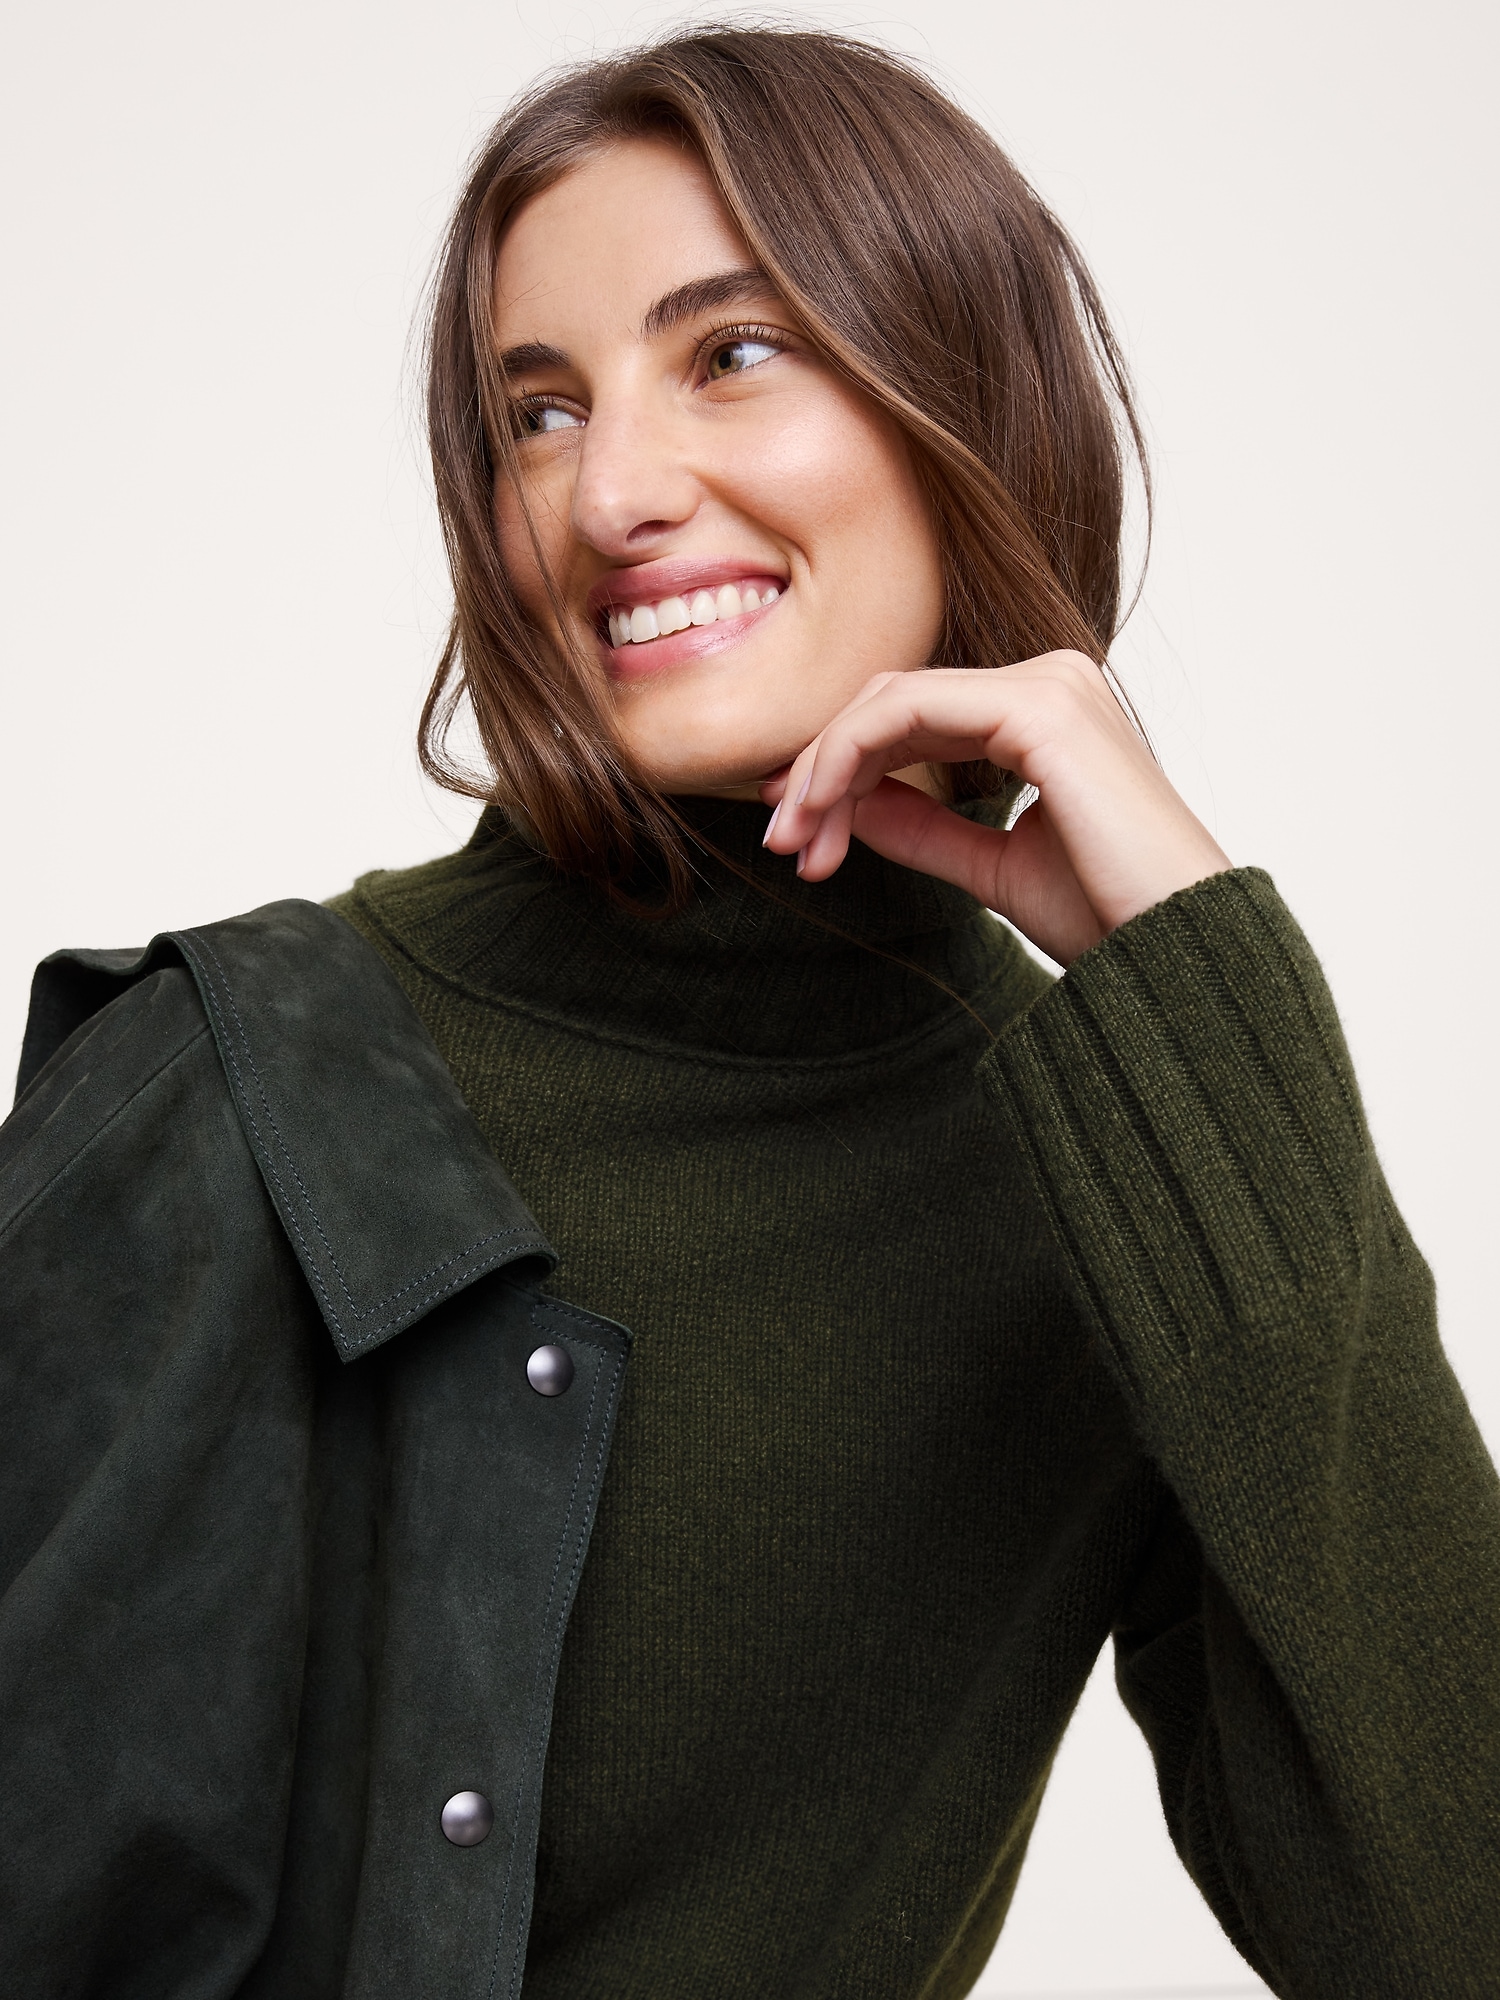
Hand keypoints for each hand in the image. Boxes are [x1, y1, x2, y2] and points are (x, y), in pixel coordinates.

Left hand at [760, 651, 1230, 965]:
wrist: (1176, 952)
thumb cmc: (1110, 917)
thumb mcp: (992, 867)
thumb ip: (924, 828)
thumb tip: (849, 806)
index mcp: (1047, 713)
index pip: (916, 718)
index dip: (840, 768)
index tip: (795, 832)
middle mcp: (1050, 681)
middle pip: (893, 702)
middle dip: (821, 771)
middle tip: (780, 841)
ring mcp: (1048, 685)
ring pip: (890, 701)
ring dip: (824, 769)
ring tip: (796, 842)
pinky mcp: (1039, 708)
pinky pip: (908, 711)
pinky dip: (848, 756)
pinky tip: (824, 812)